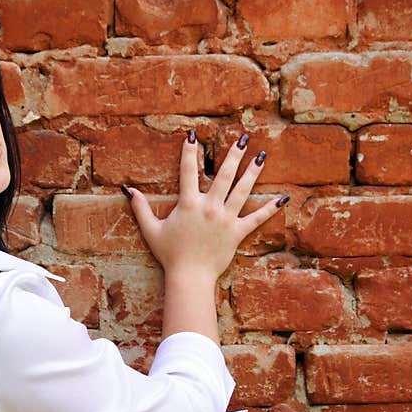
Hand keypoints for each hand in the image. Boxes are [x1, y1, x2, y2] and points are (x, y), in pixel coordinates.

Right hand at [124, 130, 288, 281]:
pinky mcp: (237, 233)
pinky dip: (270, 209)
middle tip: (242, 138)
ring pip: (242, 190)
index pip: (187, 171)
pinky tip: (283, 198)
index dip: (189, 152)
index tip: (192, 135)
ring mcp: (225, 219)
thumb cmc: (169, 254)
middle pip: (224, 175)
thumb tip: (128, 190)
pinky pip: (256, 218)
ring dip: (253, 172)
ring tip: (261, 156)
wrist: (189, 276)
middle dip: (234, 154)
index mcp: (189, 204)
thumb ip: (140, 208)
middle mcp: (209, 207)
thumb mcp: (151, 230)